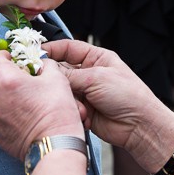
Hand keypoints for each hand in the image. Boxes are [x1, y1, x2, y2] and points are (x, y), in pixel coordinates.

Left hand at [0, 51, 83, 159]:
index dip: (0, 57)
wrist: (53, 146)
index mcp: (6, 79)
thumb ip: (45, 65)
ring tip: (5, 93)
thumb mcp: (57, 79)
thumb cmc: (57, 112)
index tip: (12, 60)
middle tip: (9, 75)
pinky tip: (6, 109)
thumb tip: (40, 64)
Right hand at [43, 40, 173, 171]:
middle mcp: (88, 73)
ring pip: (62, 91)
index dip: (51, 50)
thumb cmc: (127, 95)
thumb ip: (69, 75)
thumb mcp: (97, 78)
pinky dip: (73, 112)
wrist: (139, 126)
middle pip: (61, 70)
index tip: (33, 54)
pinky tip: (85, 116)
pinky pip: (67, 107)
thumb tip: (46, 71)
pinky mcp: (82, 109)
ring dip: (68, 99)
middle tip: (48, 85)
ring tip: (81, 107)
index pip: (67, 48)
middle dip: (56, 79)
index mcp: (95, 58)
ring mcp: (85, 91)